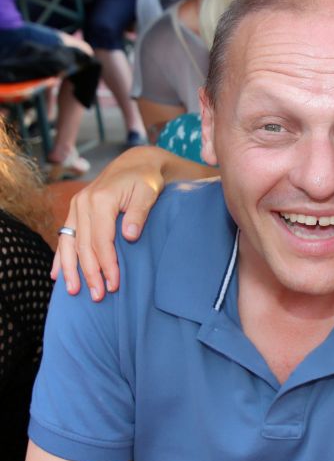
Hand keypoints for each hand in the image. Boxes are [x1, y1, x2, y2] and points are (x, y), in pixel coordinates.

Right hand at [51, 147, 165, 300]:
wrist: (134, 164)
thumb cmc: (145, 180)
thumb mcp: (148, 192)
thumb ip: (139, 213)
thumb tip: (130, 236)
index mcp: (100, 199)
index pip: (101, 240)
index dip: (107, 264)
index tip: (114, 284)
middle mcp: (83, 203)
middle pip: (84, 246)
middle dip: (90, 273)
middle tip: (98, 296)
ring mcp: (76, 207)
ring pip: (70, 244)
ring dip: (71, 270)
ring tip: (75, 292)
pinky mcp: (75, 211)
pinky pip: (65, 236)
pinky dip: (61, 256)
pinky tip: (57, 275)